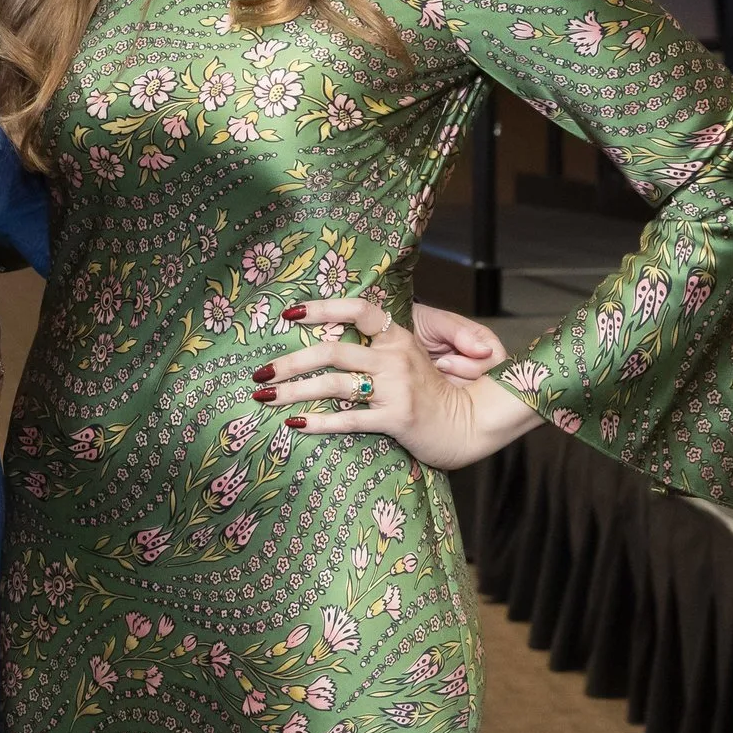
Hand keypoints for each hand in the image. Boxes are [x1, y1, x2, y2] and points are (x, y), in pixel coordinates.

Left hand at [248, 296, 540, 471]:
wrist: (473, 424)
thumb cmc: (439, 389)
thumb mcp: (419, 354)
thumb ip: (382, 342)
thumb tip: (344, 335)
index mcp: (397, 337)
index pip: (357, 311)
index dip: (322, 309)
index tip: (289, 312)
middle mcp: (394, 357)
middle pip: (332, 351)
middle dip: (290, 362)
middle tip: (259, 372)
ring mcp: (395, 389)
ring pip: (333, 384)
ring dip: (293, 391)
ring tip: (264, 397)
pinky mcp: (396, 419)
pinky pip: (349, 419)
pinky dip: (318, 421)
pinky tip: (294, 423)